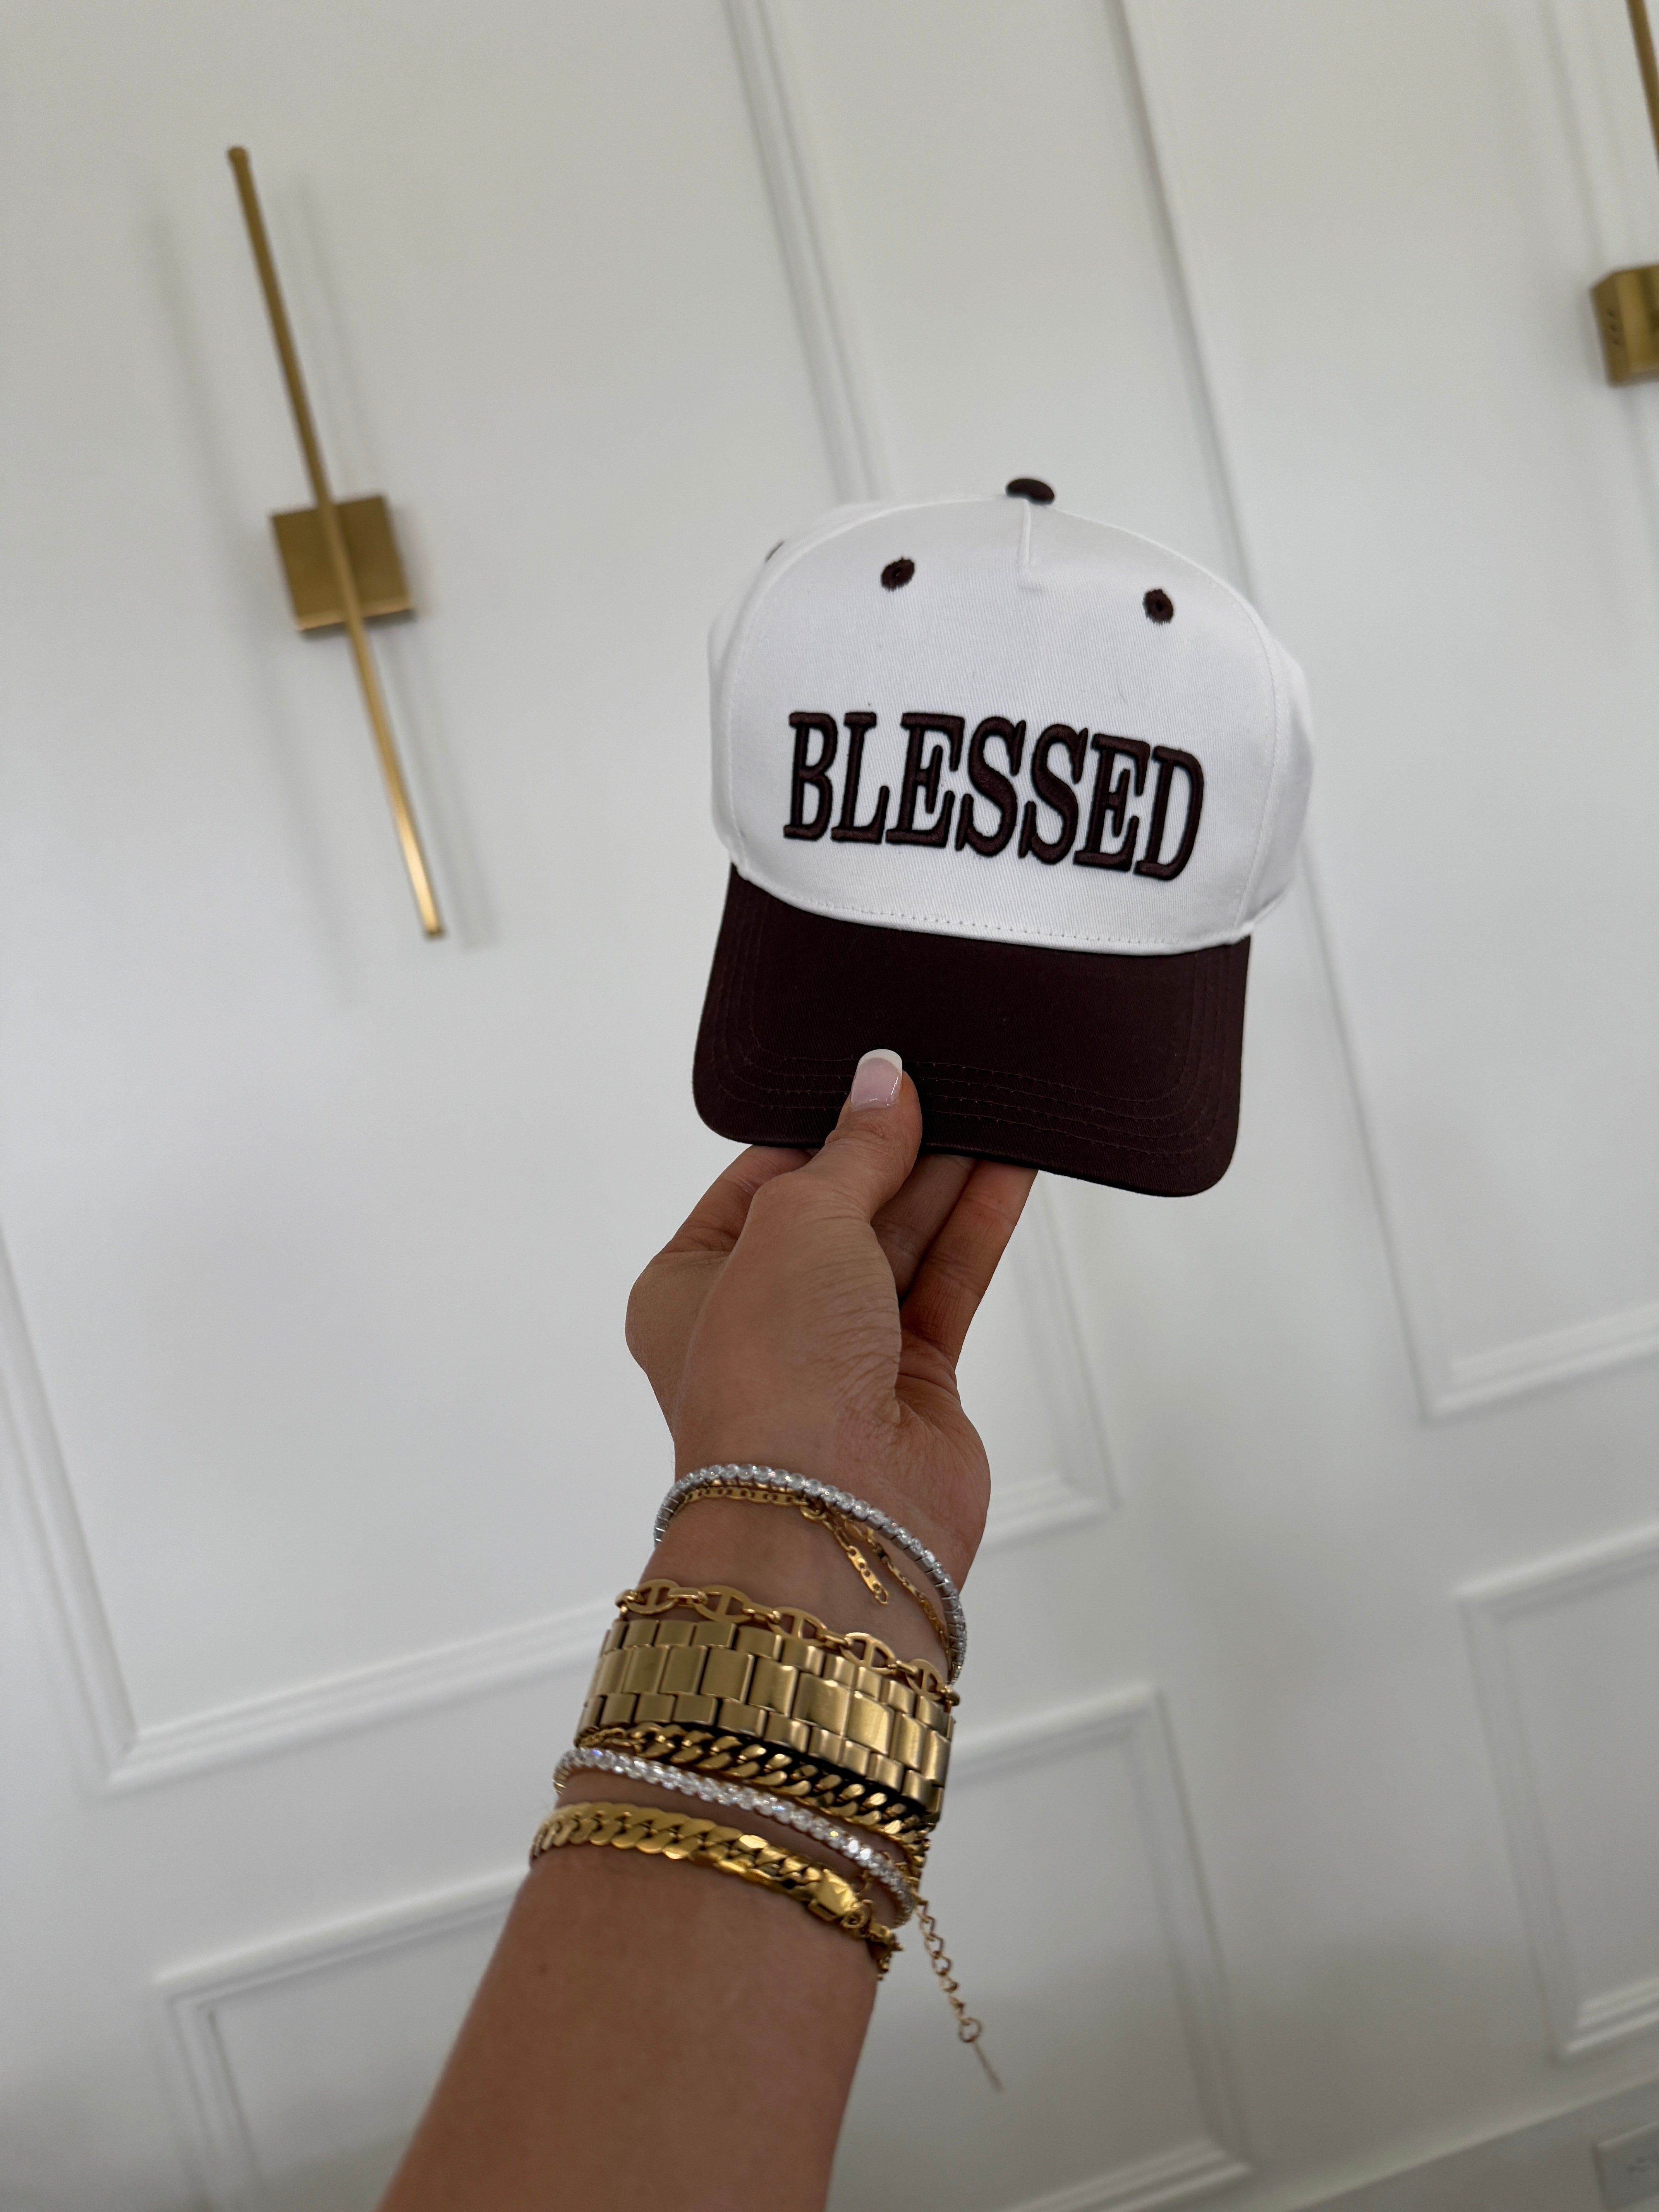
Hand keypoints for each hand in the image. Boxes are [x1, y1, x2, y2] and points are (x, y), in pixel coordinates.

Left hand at [626, 1050, 1035, 1589]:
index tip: (874, 1079)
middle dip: (893, 1150)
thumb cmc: (772, 1376)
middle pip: (839, 1211)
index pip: (758, 1182)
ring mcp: (838, 1357)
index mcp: (689, 1285)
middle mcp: (761, 1322)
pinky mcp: (911, 1386)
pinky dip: (976, 1227)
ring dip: (946, 1180)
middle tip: (946, 1085)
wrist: (831, 1514)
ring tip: (992, 1108)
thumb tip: (883, 1080)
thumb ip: (852, 1149)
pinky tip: (1008, 1170)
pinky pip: (947, 1285)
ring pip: (900, 1246)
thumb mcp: (797, 1220)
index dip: (818, 1128)